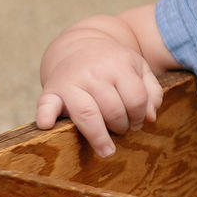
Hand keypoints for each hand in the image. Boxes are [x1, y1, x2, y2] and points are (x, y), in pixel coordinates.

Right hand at [35, 35, 162, 158]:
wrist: (79, 45)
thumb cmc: (114, 64)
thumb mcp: (139, 69)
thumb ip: (151, 92)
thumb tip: (150, 118)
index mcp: (120, 65)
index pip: (135, 97)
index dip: (139, 115)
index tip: (136, 123)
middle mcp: (95, 73)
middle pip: (113, 108)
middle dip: (121, 126)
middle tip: (121, 130)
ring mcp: (71, 81)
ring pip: (86, 112)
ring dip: (98, 135)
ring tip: (107, 150)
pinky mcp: (51, 90)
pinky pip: (45, 104)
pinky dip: (45, 115)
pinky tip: (48, 126)